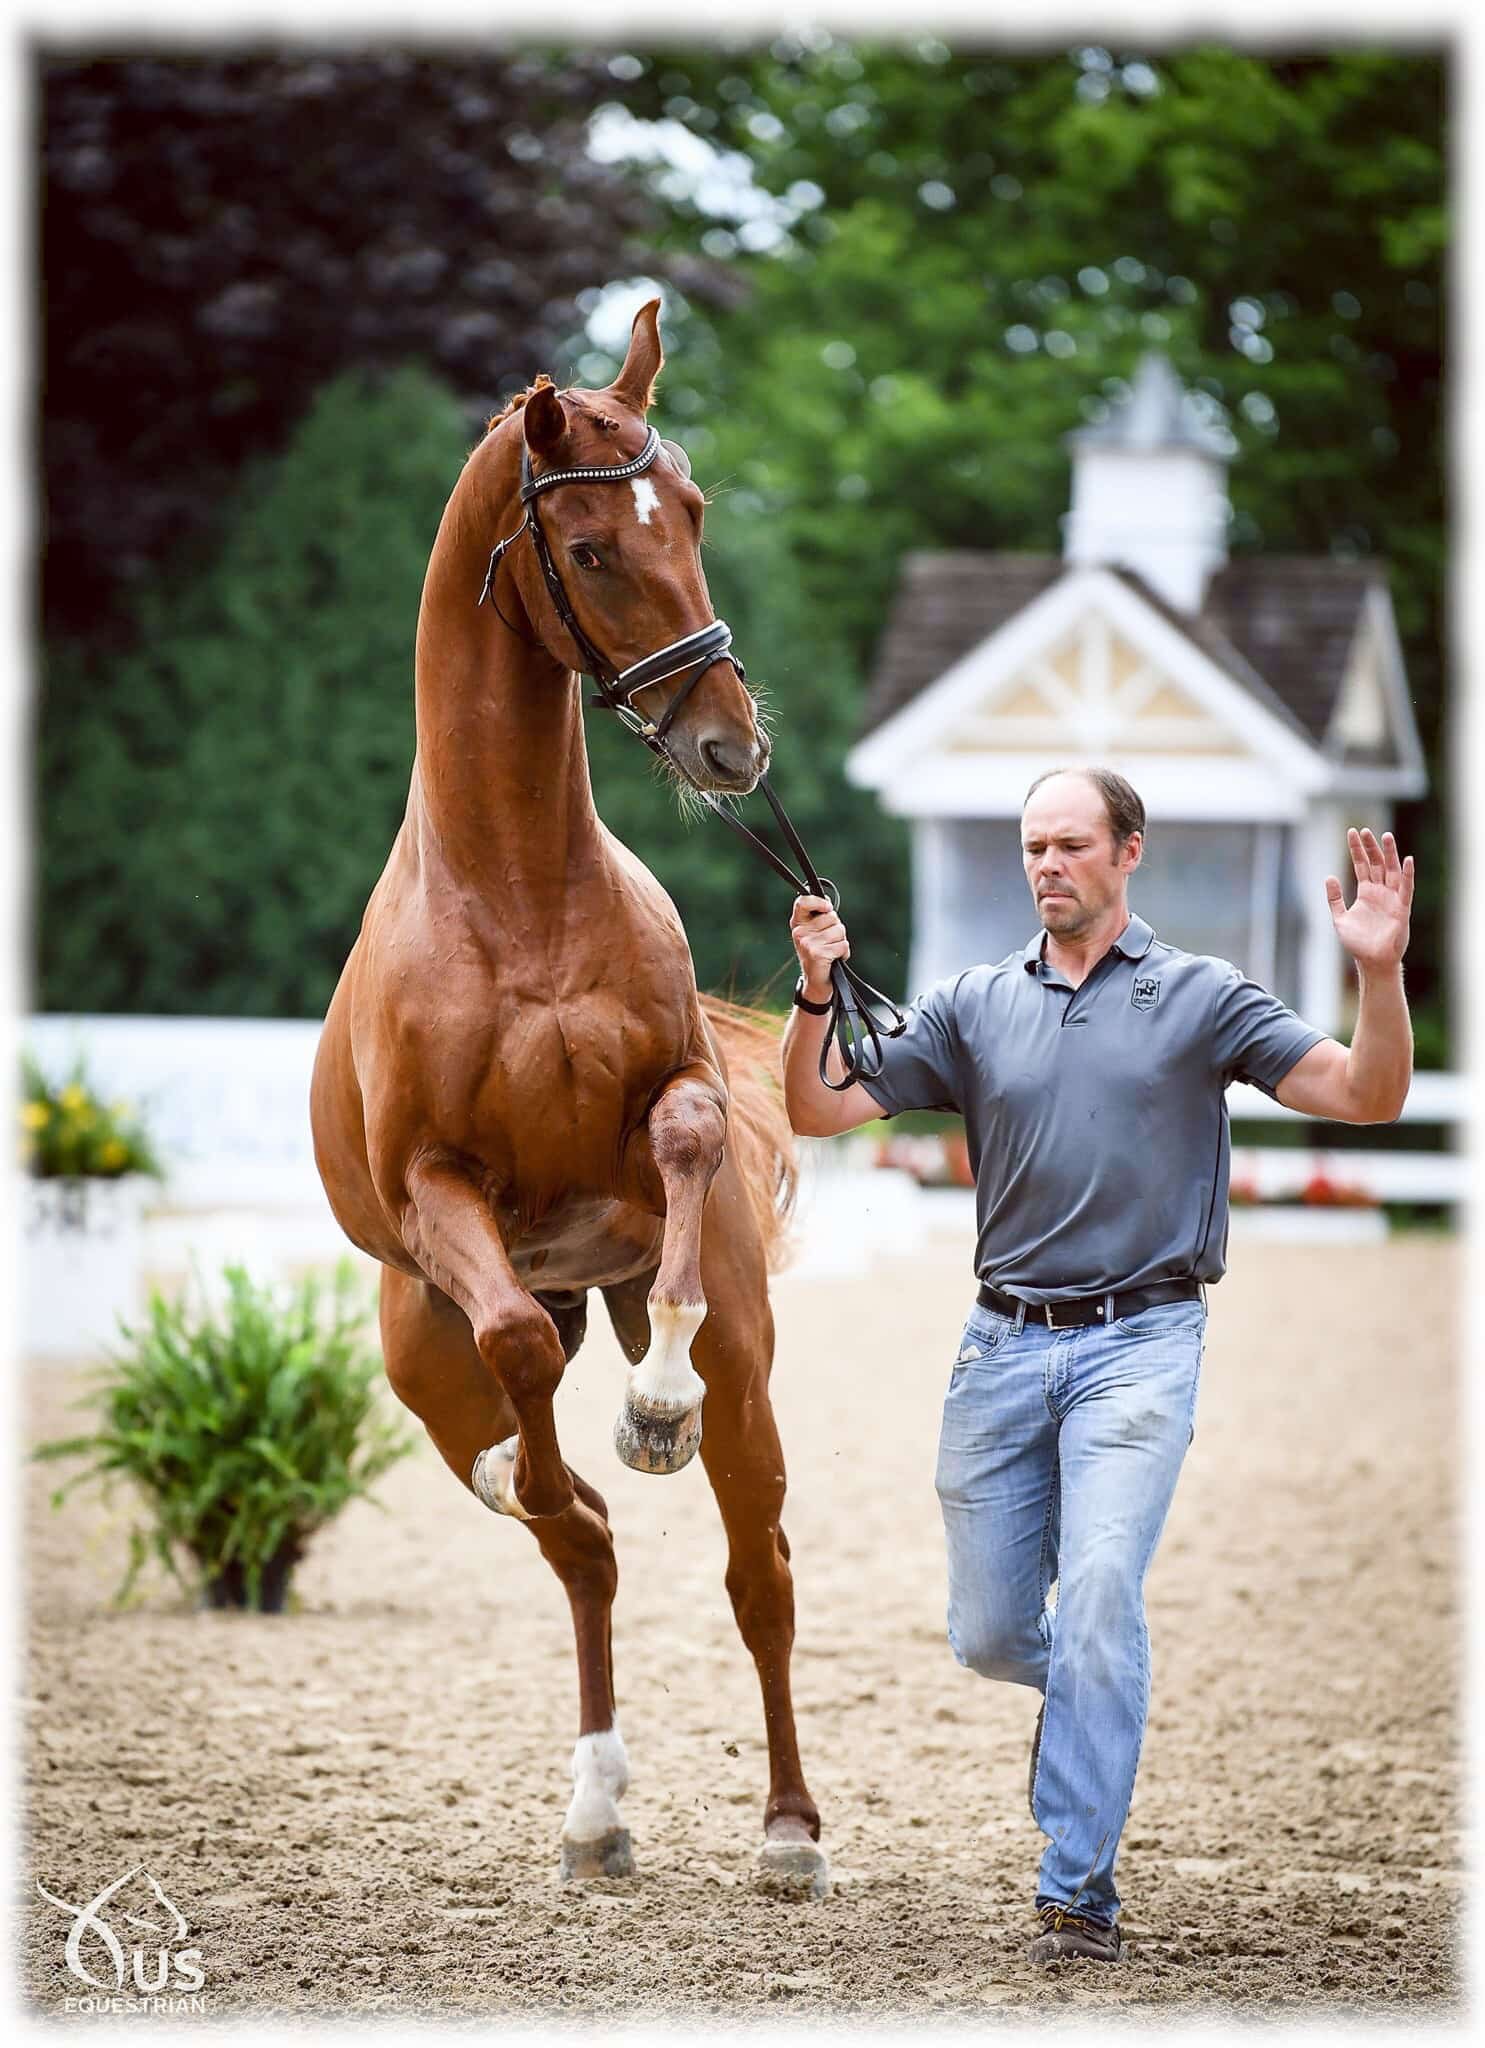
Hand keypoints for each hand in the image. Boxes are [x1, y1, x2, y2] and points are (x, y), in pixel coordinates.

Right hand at [790, 894, 849, 998]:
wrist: (815, 982)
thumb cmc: (818, 955)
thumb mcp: (814, 933)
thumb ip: (820, 917)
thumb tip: (828, 901)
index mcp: (797, 924)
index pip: (802, 902)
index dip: (818, 901)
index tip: (828, 907)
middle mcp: (799, 932)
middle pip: (832, 917)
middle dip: (837, 928)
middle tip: (829, 942)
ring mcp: (807, 943)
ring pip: (840, 931)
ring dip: (841, 942)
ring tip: (831, 951)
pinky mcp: (818, 954)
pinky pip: (843, 945)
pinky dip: (844, 953)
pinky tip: (835, 959)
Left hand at [1325, 828, 1412, 972]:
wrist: (1371, 961)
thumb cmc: (1358, 942)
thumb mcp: (1340, 918)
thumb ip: (1334, 898)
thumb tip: (1329, 877)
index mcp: (1366, 892)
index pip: (1362, 865)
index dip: (1357, 849)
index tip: (1352, 832)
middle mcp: (1380, 892)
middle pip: (1377, 863)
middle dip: (1371, 847)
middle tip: (1365, 831)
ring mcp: (1392, 898)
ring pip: (1392, 871)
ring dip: (1390, 854)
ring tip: (1386, 836)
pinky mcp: (1402, 908)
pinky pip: (1406, 888)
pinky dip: (1407, 875)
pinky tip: (1407, 861)